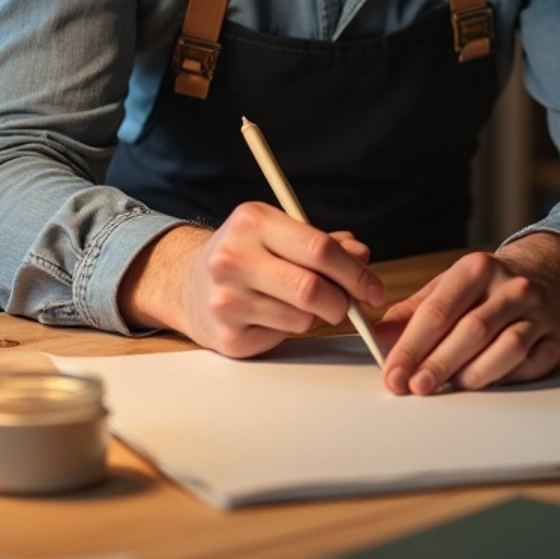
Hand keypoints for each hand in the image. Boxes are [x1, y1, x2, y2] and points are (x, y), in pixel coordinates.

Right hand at [118, 203, 385, 357]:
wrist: (186, 283)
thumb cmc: (245, 254)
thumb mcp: (279, 234)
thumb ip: (324, 243)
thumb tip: (361, 256)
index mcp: (252, 220)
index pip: (318, 248)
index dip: (355, 272)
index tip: (373, 288)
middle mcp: (233, 257)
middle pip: (312, 289)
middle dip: (343, 301)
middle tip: (349, 304)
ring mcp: (227, 299)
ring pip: (301, 318)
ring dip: (315, 316)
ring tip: (300, 303)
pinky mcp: (228, 336)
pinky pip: (282, 337)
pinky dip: (290, 329)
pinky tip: (273, 315)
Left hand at [377, 233, 559, 394]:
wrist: (547, 276)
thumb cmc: (487, 288)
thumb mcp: (448, 287)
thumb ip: (413, 312)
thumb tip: (379, 337)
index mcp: (477, 268)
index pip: (438, 310)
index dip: (412, 346)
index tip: (393, 373)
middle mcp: (511, 287)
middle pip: (471, 330)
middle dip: (438, 364)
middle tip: (414, 387)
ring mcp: (538, 312)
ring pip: (507, 347)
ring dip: (474, 373)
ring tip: (450, 388)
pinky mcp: (557, 338)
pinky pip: (531, 364)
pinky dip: (506, 377)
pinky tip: (486, 384)